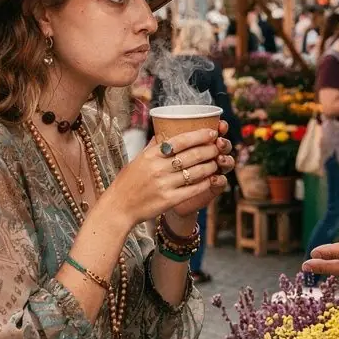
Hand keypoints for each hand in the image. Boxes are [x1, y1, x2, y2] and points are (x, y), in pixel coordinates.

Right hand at [102, 122, 233, 228]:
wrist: (119, 207)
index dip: (199, 135)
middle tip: (218, 147)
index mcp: (151, 155)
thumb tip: (163, 131)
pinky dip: (204, 183)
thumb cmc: (128, 182)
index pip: (180, 140)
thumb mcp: (137, 160)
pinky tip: (212, 179)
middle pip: (191, 155)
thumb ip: (152, 147)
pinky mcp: (168, 200)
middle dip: (209, 149)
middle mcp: (158, 168)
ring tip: (217, 162)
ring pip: (195, 172)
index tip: (212, 132)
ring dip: (210, 166)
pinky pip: (192, 189)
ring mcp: (164, 184)